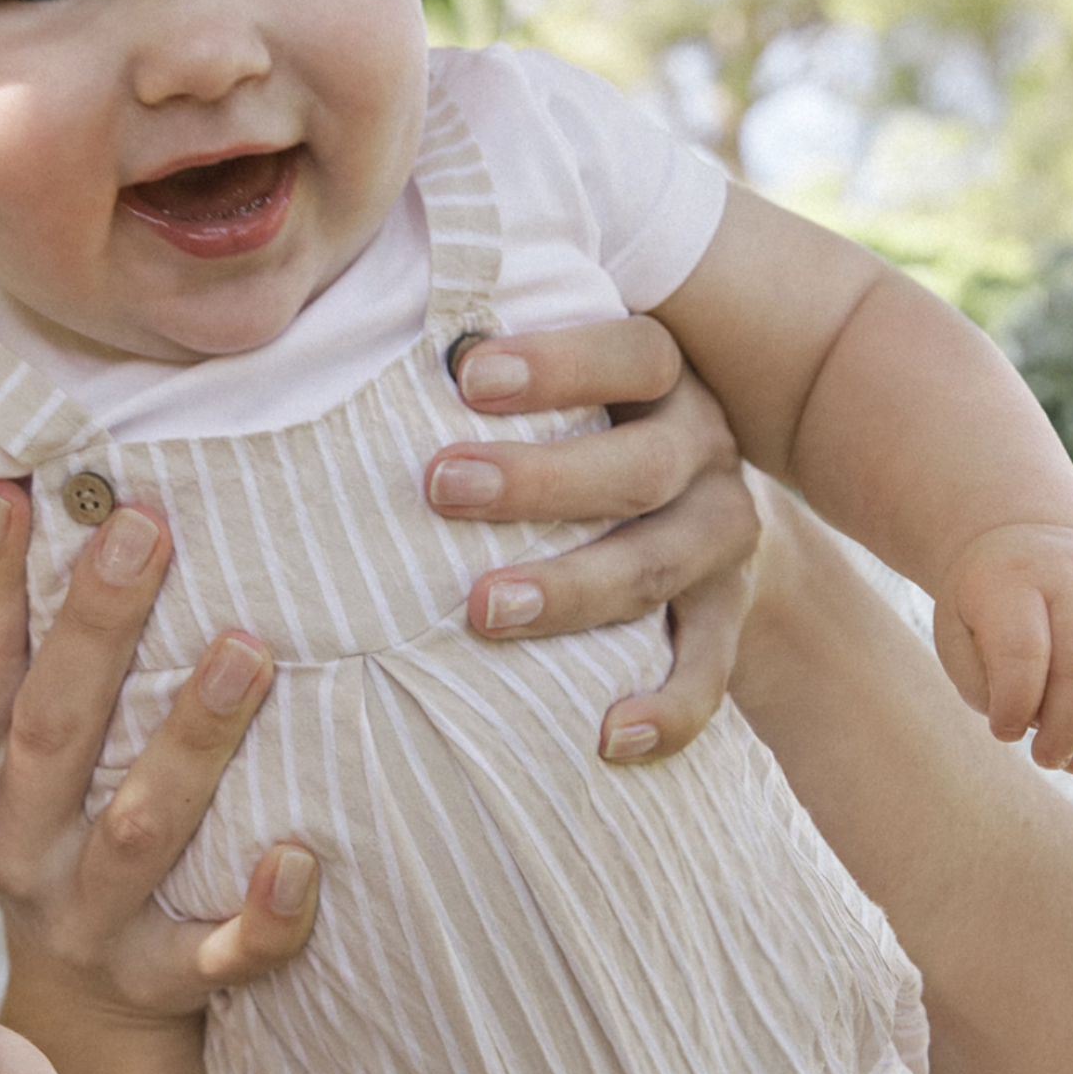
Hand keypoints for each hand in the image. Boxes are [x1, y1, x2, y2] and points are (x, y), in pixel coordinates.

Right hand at [0, 481, 317, 1016]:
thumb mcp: (30, 756)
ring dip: (191, 740)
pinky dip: (261, 916)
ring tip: (245, 653)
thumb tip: (33, 490)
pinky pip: (216, 952)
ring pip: (141, 826)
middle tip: (147, 530)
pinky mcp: (161, 977)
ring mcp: (92, 913)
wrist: (84, 1016)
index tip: (15, 490)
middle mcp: (27, 839)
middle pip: (56, 725)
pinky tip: (300, 860)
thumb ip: (40, 652)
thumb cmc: (74, 834)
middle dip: (99, 626)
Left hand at [426, 317, 759, 759]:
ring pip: (658, 566)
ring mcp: (721, 537)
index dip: (559, 363)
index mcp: (664, 377)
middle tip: (441, 486)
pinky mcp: (727, 616)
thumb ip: (483, 362)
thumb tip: (345, 336)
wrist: (700, 507)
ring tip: (482, 611)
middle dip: (540, 481)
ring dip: (572, 591)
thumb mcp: (561, 383)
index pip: (633, 353)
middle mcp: (704, 450)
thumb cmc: (585, 426)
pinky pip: (708, 671)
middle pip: (641, 465)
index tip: (465, 374)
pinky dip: (667, 708)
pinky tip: (608, 737)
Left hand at [933, 522, 1072, 774]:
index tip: (1003, 733)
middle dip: (1065, 731)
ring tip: (1072, 762)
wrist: (1027, 539)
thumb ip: (980, 680)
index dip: (1014, 706)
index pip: (1023, 651)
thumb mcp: (956, 629)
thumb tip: (1028, 728)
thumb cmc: (986, 602)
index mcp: (1016, 579)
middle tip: (1044, 759)